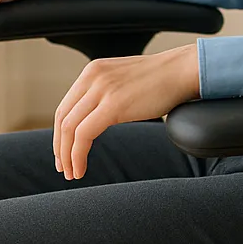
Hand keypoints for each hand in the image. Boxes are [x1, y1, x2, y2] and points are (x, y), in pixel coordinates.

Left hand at [54, 42, 201, 178]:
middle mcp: (92, 77)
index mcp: (93, 71)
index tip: (64, 152)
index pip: (65, 106)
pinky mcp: (113, 105)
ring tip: (72, 172)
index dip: (60, 134)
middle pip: (62, 118)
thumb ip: (107, 94)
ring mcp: (101, 89)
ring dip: (67, 155)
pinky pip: (84, 135)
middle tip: (64, 167)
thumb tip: (97, 118)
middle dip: (60, 147)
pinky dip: (78, 155)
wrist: (183, 71)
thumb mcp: (124, 81)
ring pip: (69, 128)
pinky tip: (82, 169)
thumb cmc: (162, 80)